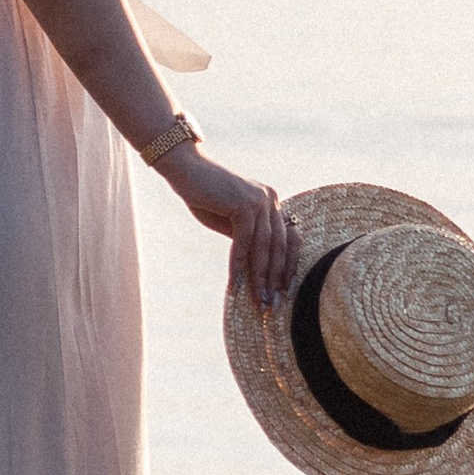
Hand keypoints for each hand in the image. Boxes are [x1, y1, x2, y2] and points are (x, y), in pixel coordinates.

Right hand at [162, 149, 300, 306]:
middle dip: (275, 280)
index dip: (287, 268)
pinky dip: (239, 265)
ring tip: (257, 301)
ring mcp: (260, 200)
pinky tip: (235, 284)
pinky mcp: (243, 204)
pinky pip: (243, 242)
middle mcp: (272, 199)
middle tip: (271, 305)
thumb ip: (247, 238)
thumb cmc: (204, 196)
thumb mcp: (230, 221)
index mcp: (272, 202)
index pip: (289, 241)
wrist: (185, 169)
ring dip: (259, 278)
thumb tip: (257, 269)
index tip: (283, 292)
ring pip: (264, 248)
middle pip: (280, 247)